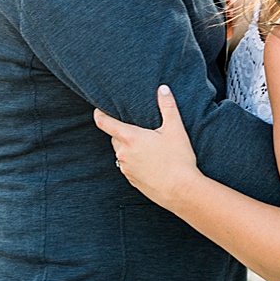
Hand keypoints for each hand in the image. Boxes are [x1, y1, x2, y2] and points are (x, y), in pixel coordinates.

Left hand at [93, 86, 201, 210]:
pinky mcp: (132, 181)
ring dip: (130, 148)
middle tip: (138, 129)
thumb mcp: (175, 129)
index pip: (104, 123)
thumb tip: (162, 89)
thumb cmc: (178, 159)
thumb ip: (167, 106)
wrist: (181, 191)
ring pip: (122, 153)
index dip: (99, 114)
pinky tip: (151, 162)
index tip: (98, 109)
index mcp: (130, 138)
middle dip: (122, 132)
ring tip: (148, 147)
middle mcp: (123, 154)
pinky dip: (135, 162)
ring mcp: (126, 169)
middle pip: (115, 138)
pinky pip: (128, 167)